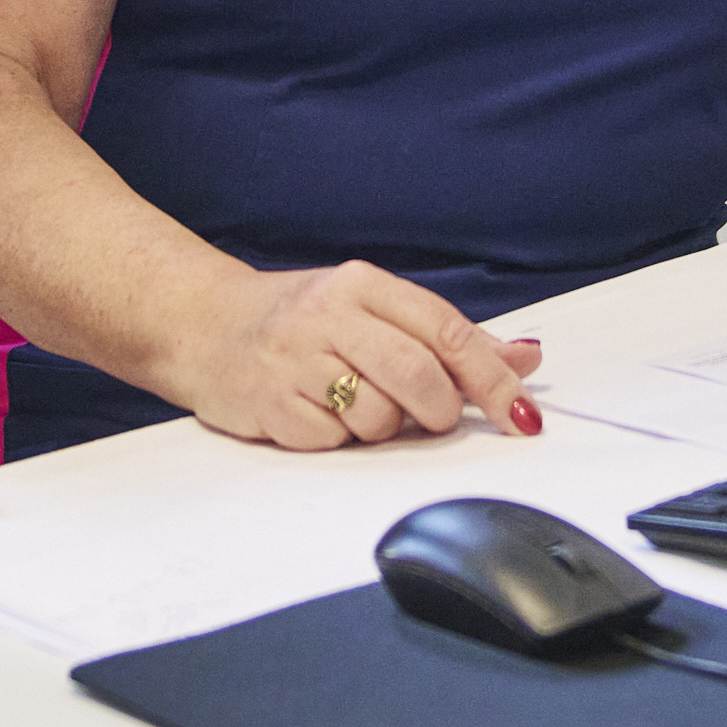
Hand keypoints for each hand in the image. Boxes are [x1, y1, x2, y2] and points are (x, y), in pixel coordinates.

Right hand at [168, 261, 543, 449]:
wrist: (202, 324)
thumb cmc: (300, 322)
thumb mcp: (372, 310)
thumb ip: (446, 338)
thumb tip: (524, 359)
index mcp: (363, 285)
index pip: (446, 332)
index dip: (492, 380)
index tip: (522, 416)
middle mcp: (329, 315)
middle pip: (419, 377)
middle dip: (438, 412)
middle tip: (429, 418)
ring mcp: (295, 359)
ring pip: (378, 417)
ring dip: (380, 427)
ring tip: (352, 404)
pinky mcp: (269, 403)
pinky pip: (332, 440)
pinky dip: (336, 439)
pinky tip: (316, 412)